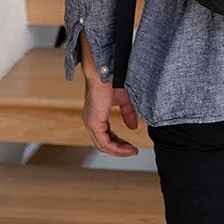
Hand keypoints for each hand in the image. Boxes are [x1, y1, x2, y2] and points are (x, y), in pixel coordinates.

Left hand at [80, 33, 138, 156]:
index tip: (131, 146)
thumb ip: (127, 113)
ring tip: (131, 151)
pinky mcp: (94, 123)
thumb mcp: (123, 99)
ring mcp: (91, 123)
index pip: (106, 135)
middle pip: (104, 143)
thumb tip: (133, 127)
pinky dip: (116, 148)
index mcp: (96, 115)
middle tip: (132, 151)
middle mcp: (91, 121)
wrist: (106, 71)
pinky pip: (104, 142)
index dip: (119, 142)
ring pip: (104, 145)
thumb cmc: (112, 79)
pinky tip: (127, 148)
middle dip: (119, 149)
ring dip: (119, 150)